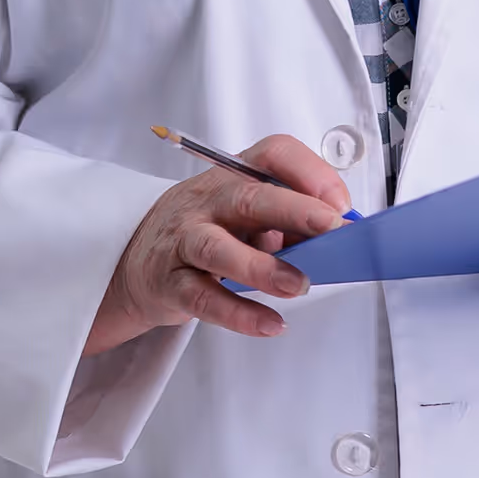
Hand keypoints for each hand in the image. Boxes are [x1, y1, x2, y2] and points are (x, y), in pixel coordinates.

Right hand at [84, 135, 350, 355]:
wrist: (137, 259)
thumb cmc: (207, 230)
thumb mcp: (247, 213)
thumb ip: (289, 220)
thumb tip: (340, 237)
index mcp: (235, 175)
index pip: (273, 154)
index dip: (309, 173)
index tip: (340, 204)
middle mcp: (208, 201)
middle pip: (248, 196)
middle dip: (293, 209)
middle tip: (331, 228)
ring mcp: (185, 239)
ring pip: (218, 248)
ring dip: (261, 267)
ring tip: (298, 284)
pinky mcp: (171, 282)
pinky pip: (203, 298)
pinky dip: (238, 313)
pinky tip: (269, 323)